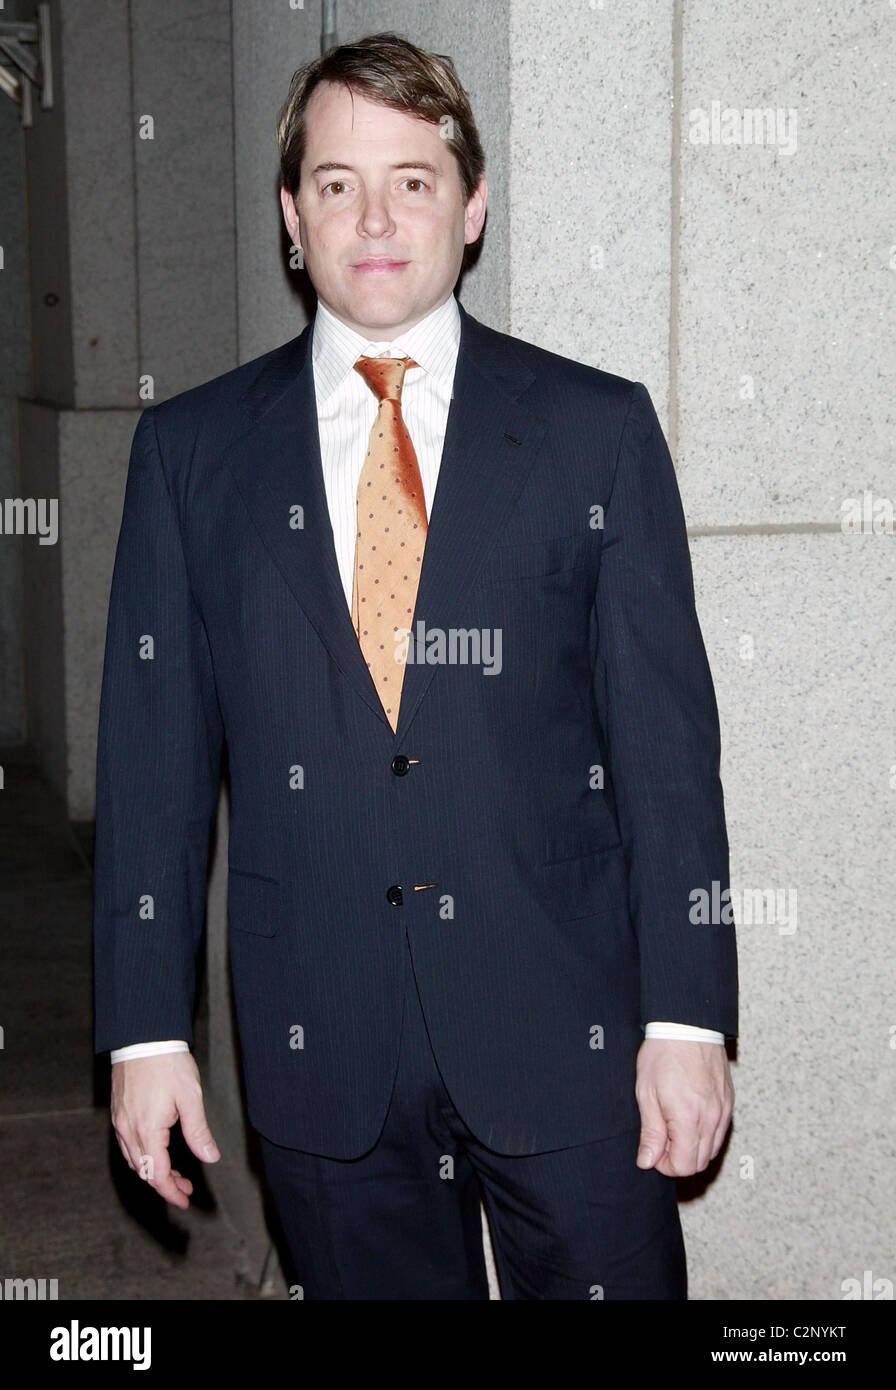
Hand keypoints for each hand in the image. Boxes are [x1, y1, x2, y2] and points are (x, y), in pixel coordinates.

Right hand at [111, 1052, 220, 1208]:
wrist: (143, 1037)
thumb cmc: (168, 1063)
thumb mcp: (190, 1097)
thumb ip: (198, 1131)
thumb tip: (210, 1157)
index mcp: (147, 1129)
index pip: (157, 1174)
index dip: (171, 1191)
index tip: (185, 1200)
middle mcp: (128, 1130)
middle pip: (143, 1171)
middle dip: (165, 1184)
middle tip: (186, 1188)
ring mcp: (120, 1121)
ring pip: (134, 1159)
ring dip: (153, 1171)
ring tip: (176, 1173)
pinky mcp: (118, 1112)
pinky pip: (127, 1145)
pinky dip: (142, 1156)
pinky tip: (157, 1152)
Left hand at [634, 1039, 732, 1176]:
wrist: (687, 1026)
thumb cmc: (663, 1055)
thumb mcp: (646, 1093)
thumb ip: (651, 1132)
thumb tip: (647, 1161)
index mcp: (689, 1118)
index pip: (684, 1166)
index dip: (665, 1165)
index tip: (653, 1151)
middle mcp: (712, 1119)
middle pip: (700, 1163)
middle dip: (679, 1159)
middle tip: (661, 1141)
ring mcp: (724, 1111)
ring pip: (712, 1150)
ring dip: (693, 1149)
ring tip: (673, 1129)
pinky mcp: (729, 1102)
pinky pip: (720, 1132)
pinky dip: (705, 1135)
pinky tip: (689, 1119)